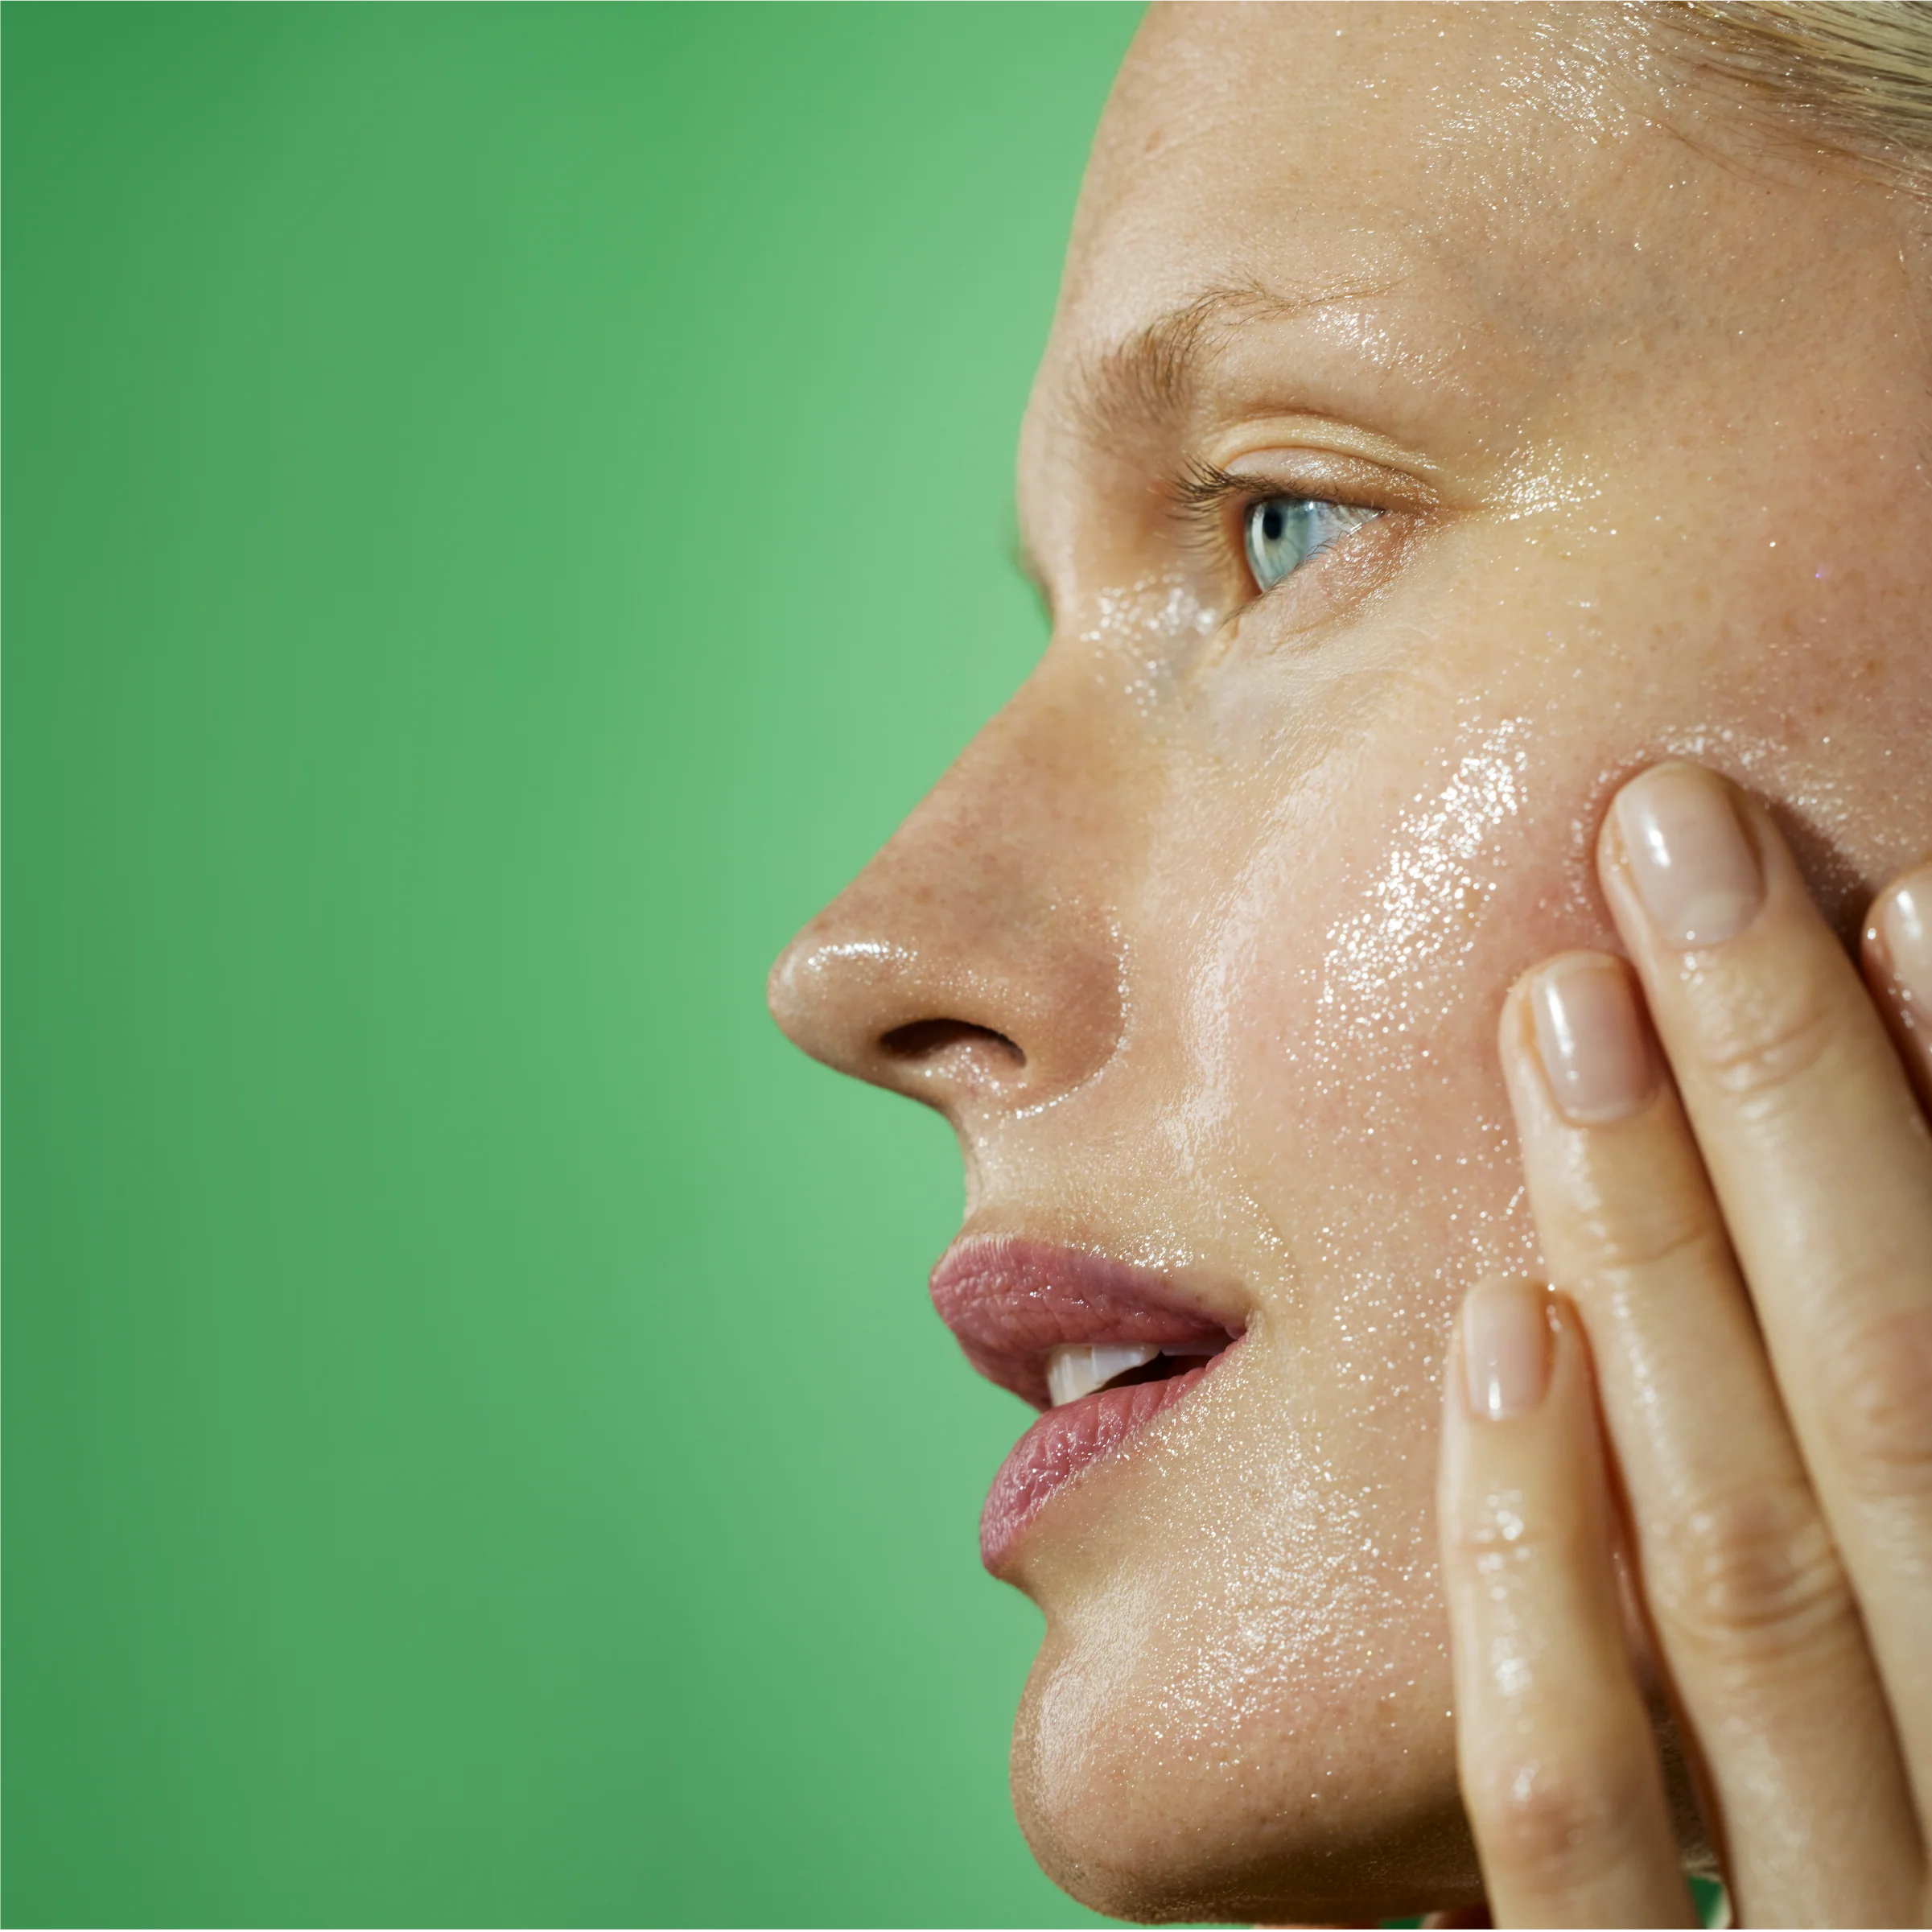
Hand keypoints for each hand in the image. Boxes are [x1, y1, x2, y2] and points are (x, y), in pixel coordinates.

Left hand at [1437, 761, 1931, 1927]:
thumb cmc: (1923, 1781)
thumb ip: (1908, 1439)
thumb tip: (1863, 1191)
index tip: (1904, 897)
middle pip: (1899, 1413)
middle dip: (1791, 1103)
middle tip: (1674, 843)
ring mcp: (1850, 1923)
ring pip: (1741, 1575)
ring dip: (1651, 1259)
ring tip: (1564, 1007)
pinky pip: (1569, 1812)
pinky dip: (1532, 1568)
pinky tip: (1491, 1327)